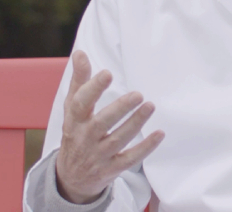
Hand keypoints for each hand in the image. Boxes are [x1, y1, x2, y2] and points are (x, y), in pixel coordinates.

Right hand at [55, 51, 164, 203]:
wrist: (71, 177)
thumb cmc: (76, 132)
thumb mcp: (73, 108)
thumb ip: (79, 81)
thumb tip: (80, 53)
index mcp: (75, 120)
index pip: (81, 104)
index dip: (93, 89)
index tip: (108, 74)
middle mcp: (85, 138)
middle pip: (101, 123)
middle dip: (119, 109)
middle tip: (138, 94)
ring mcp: (98, 155)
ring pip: (118, 140)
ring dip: (135, 123)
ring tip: (151, 106)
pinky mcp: (111, 168)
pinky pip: (129, 159)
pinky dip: (145, 148)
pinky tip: (160, 134)